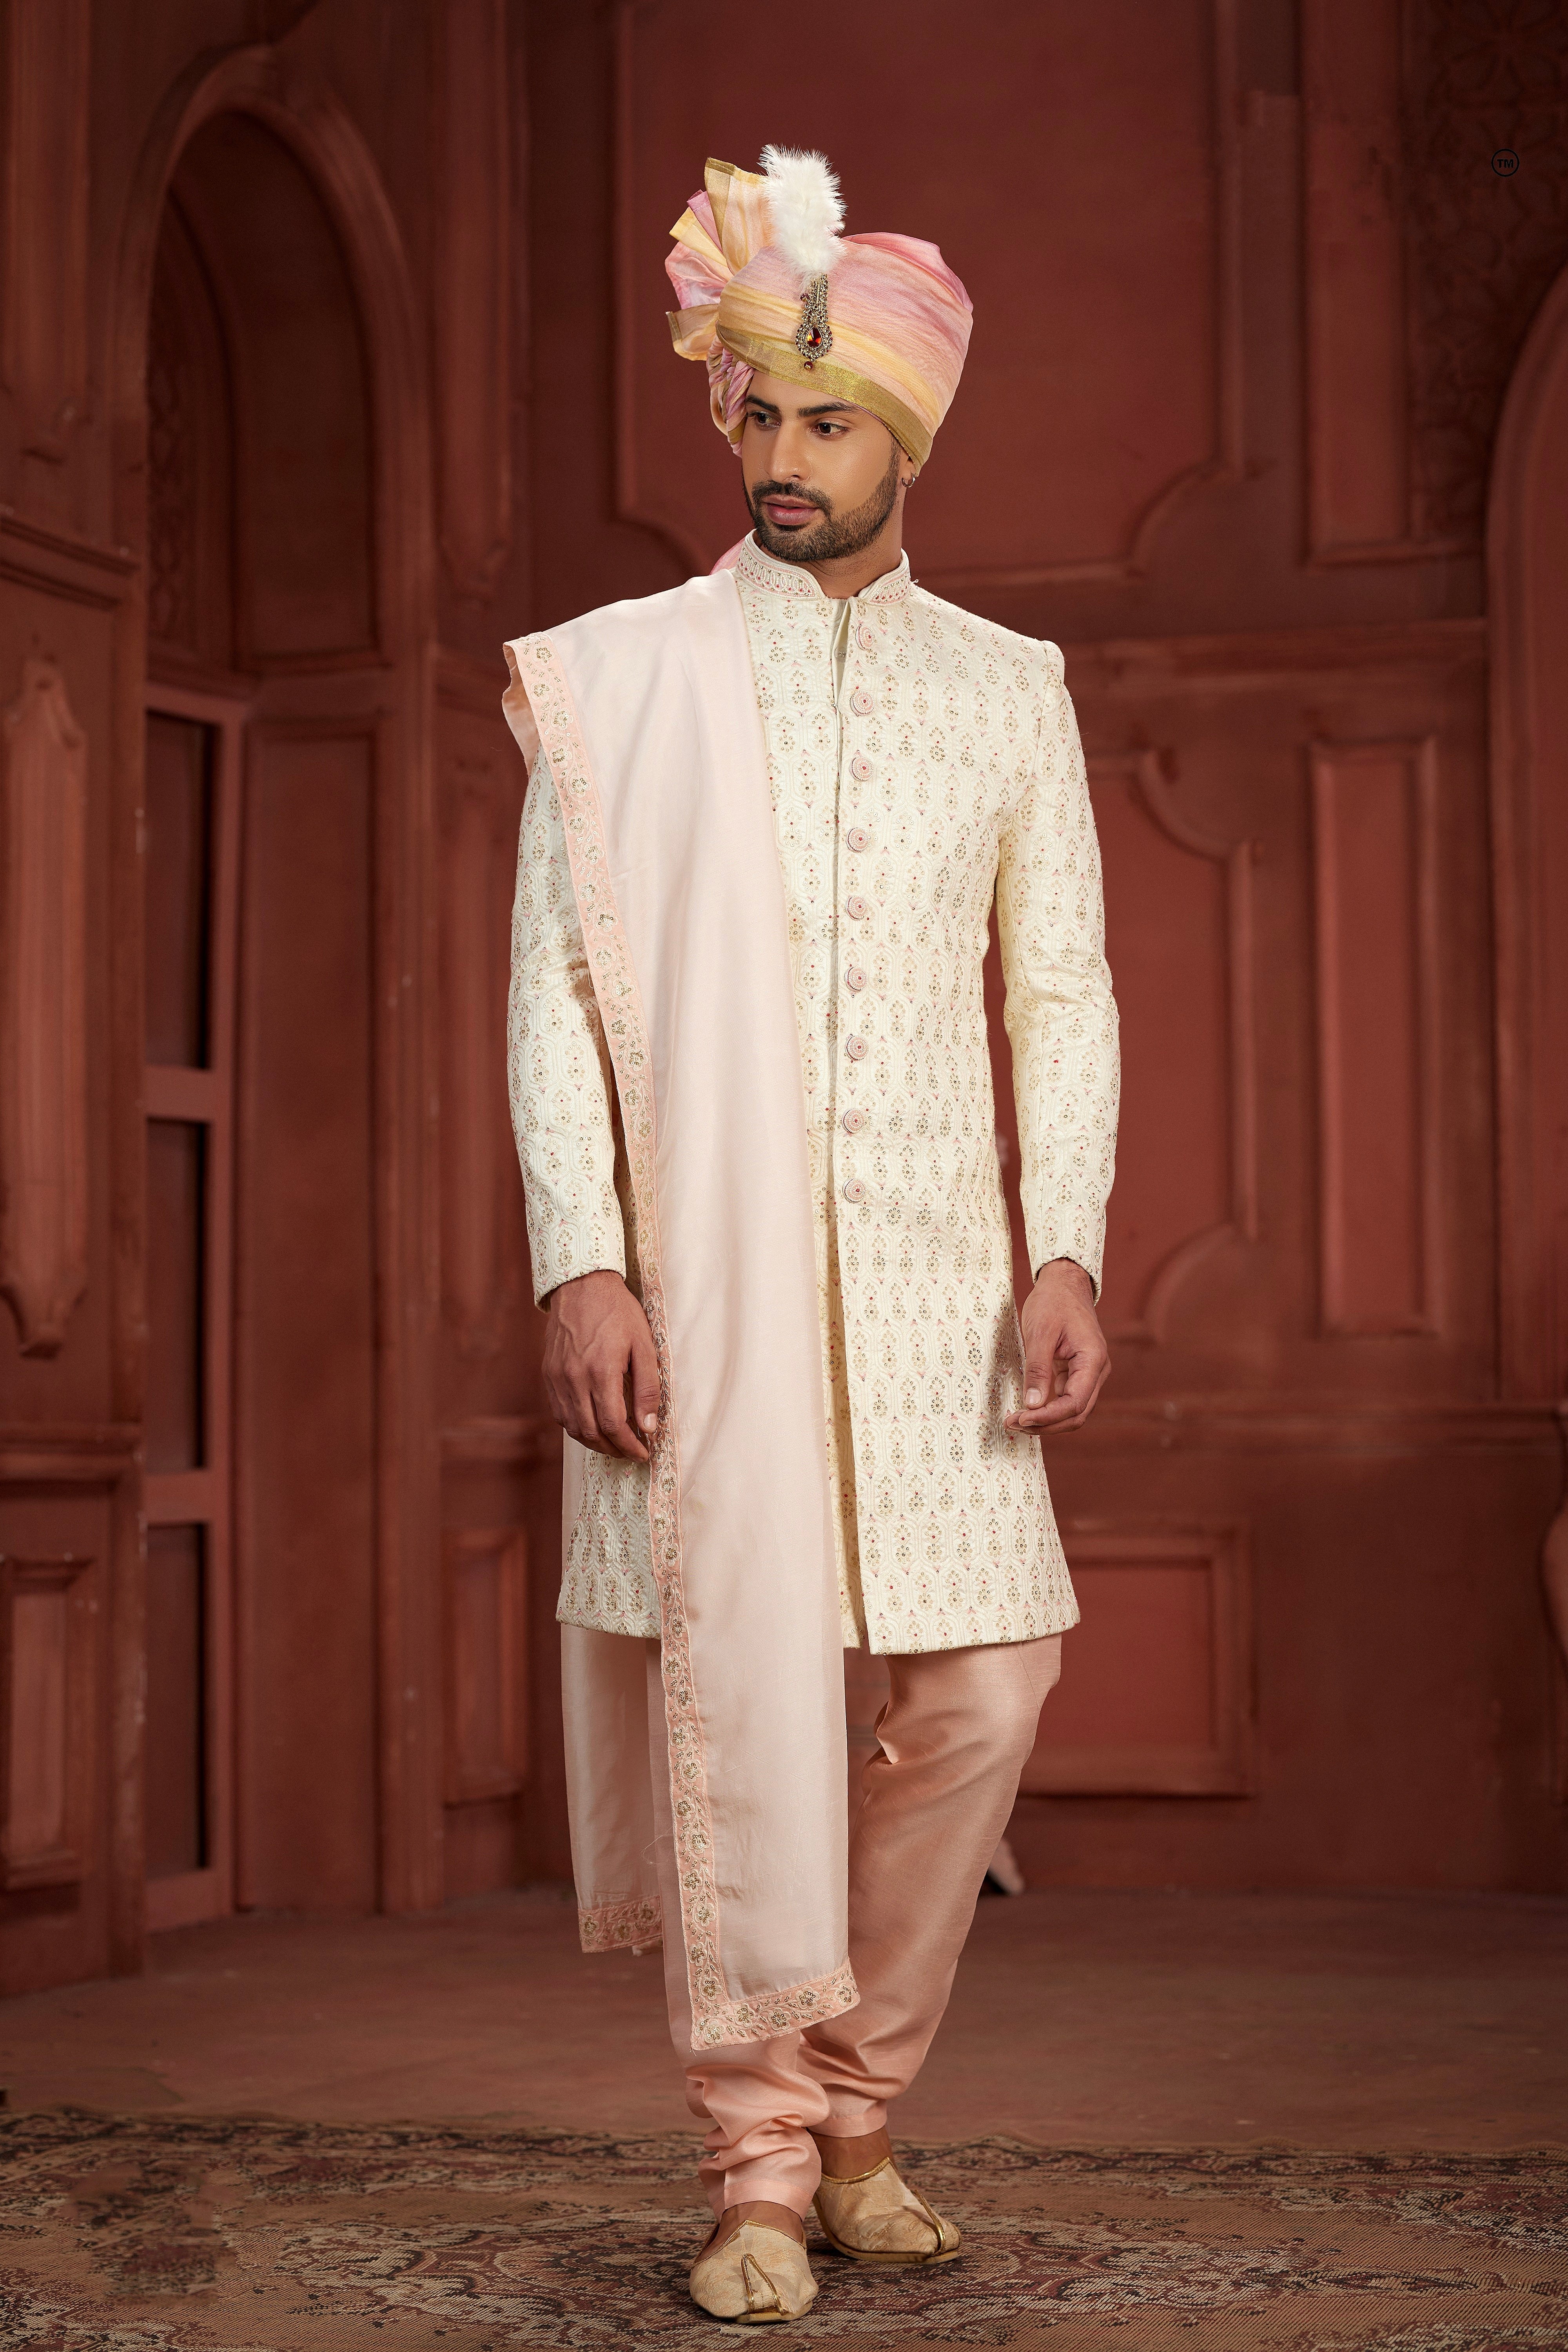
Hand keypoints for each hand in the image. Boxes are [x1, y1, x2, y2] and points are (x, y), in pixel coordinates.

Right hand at [542, 1269, 660, 1460]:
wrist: (581, 1284)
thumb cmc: (618, 1312)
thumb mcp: (643, 1345)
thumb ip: (647, 1388)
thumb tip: (649, 1426)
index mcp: (601, 1371)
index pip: (614, 1425)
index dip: (630, 1445)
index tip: (644, 1452)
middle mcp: (574, 1378)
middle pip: (591, 1432)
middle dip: (614, 1449)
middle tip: (631, 1452)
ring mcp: (558, 1377)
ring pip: (572, 1427)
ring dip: (594, 1442)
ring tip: (614, 1444)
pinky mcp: (548, 1374)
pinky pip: (559, 1412)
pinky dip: (576, 1427)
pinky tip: (591, 1425)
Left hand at [1004, 1258, 1110, 1437]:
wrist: (1064, 1283)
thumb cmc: (1053, 1301)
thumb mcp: (1040, 1332)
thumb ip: (1037, 1369)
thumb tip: (1032, 1404)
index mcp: (1093, 1360)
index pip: (1074, 1403)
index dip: (1048, 1417)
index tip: (1021, 1419)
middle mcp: (1096, 1372)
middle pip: (1076, 1414)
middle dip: (1045, 1424)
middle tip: (1013, 1424)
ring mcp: (1087, 1374)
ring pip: (1071, 1411)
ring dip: (1046, 1421)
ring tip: (1017, 1421)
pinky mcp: (1076, 1373)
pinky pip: (1064, 1399)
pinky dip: (1047, 1409)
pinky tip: (1026, 1410)